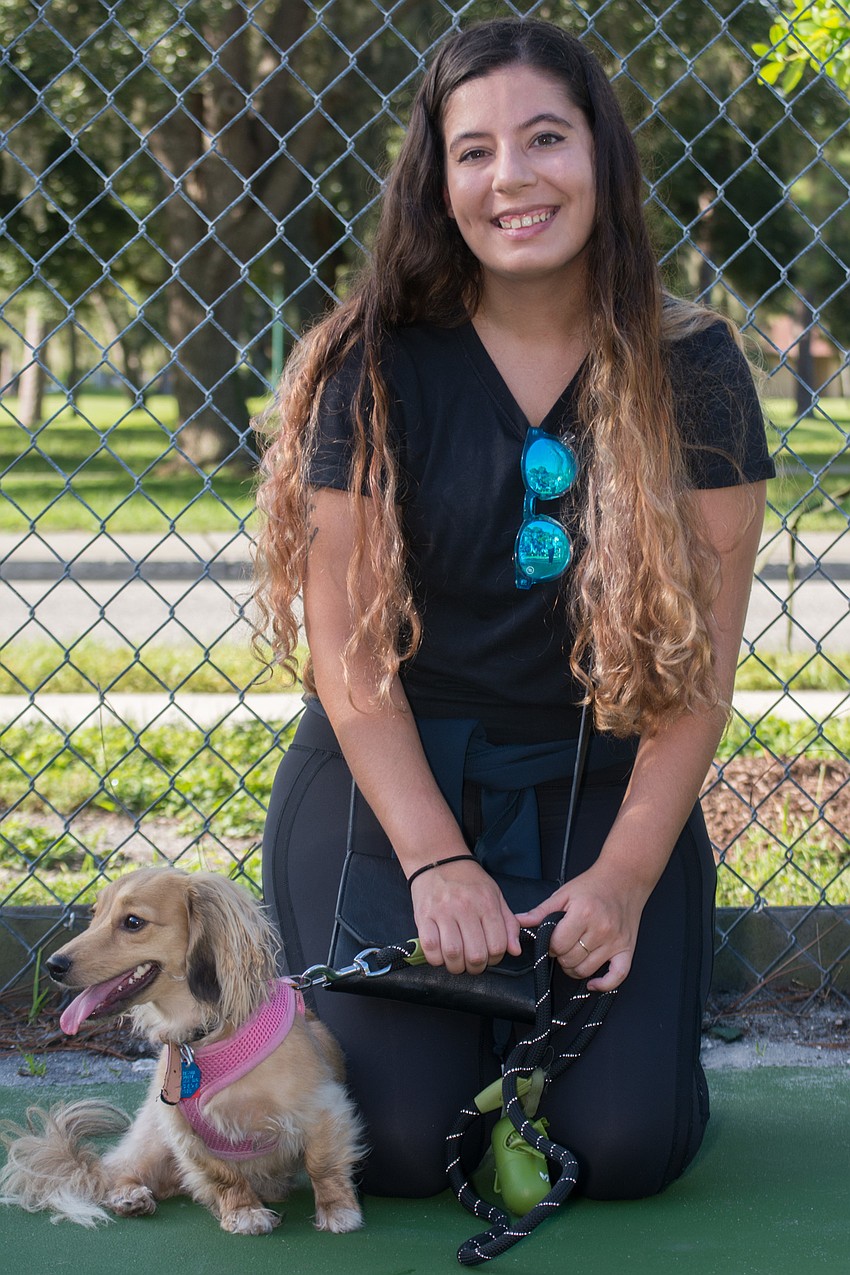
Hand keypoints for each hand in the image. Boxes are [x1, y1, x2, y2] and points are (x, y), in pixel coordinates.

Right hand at [410, 858, 522, 974]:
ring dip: (456, 966)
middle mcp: (465, 907)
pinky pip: (430, 947)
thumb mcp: (496, 895)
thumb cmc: (469, 880)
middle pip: (475, 954)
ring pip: (452, 954)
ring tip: (457, 961)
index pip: (498, 945)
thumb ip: (508, 924)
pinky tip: (440, 954)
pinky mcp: (423, 916)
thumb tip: (516, 950)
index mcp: (486, 903)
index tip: (489, 957)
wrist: (438, 859)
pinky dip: (436, 958)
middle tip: (472, 963)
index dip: (495, 959)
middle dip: (476, 967)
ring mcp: (443, 912)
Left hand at [516, 863, 648, 991]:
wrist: (624, 879)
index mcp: (583, 913)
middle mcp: (601, 929)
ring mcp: (615, 941)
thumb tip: (518, 922)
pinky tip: (592, 983)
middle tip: (562, 945)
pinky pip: (618, 976)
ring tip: (573, 955)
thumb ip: (540, 911)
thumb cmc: (593, 885)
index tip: (551, 939)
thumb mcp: (564, 894)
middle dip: (560, 955)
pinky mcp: (627, 949)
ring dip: (574, 968)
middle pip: (570, 959)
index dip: (549, 945)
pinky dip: (604, 984)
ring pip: (586, 970)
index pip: (557, 944)